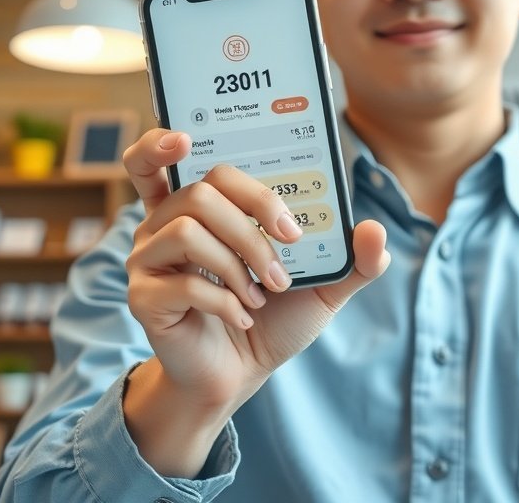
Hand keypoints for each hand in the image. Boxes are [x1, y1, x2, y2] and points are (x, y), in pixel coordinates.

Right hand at [122, 128, 389, 415]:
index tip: (187, 140)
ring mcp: (147, 261)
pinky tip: (242, 316)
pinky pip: (184, 282)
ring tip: (263, 294)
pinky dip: (226, 300)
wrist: (239, 377)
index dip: (163, 143)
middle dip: (253, 222)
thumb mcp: (323, 287)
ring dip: (240, 262)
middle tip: (284, 258)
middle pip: (200, 191)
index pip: (163, 158)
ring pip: (188, 230)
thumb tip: (374, 231)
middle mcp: (163, 226)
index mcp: (196, 209)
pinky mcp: (144, 298)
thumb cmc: (272, 320)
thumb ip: (352, 258)